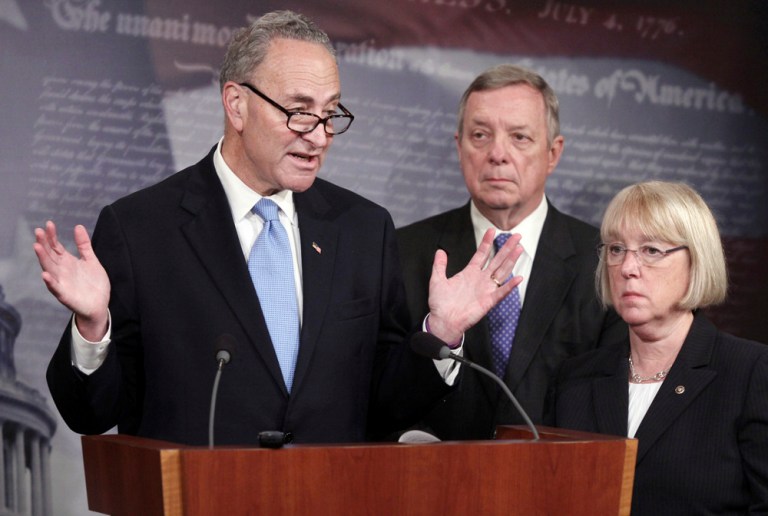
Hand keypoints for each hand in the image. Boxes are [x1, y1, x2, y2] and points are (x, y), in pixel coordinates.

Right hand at [33, 221, 110, 340]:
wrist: (99, 305)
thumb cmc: (93, 284)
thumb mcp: (91, 261)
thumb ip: (84, 245)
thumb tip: (78, 226)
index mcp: (67, 262)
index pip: (56, 247)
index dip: (52, 236)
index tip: (49, 224)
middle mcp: (61, 271)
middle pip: (50, 255)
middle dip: (44, 243)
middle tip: (38, 231)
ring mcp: (62, 282)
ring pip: (49, 268)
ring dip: (43, 258)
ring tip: (37, 246)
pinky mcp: (65, 295)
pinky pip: (55, 288)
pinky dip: (50, 282)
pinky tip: (45, 274)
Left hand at [426, 228, 522, 343]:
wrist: (442, 321)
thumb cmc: (440, 303)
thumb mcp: (437, 280)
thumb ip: (439, 265)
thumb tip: (440, 251)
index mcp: (469, 273)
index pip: (481, 254)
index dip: (487, 243)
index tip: (492, 230)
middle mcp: (480, 279)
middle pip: (497, 260)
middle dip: (506, 248)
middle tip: (516, 235)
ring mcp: (486, 289)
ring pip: (502, 272)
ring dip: (511, 261)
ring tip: (519, 248)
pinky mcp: (488, 301)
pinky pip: (501, 292)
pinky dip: (510, 285)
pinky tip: (518, 277)